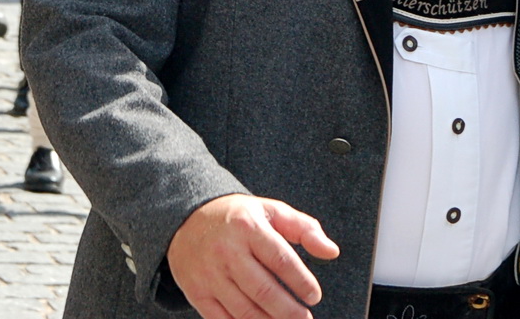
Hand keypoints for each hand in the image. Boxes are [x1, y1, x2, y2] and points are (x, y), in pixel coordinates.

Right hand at [167, 194, 339, 318]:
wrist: (187, 218)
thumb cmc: (238, 217)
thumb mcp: (271, 211)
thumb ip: (304, 229)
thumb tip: (331, 251)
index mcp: (248, 227)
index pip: (281, 259)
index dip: (301, 281)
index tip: (314, 295)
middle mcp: (227, 251)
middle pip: (263, 290)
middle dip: (289, 311)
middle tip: (304, 318)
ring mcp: (209, 274)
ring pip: (244, 309)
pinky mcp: (196, 291)